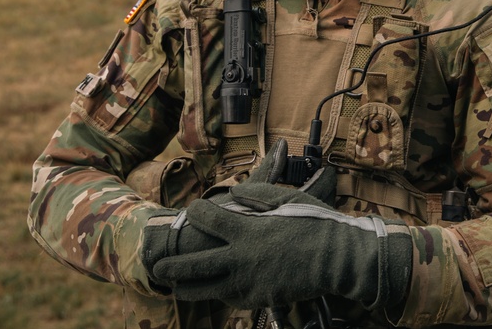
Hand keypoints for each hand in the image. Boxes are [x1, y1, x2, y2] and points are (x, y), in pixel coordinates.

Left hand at [150, 183, 412, 309]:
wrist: (335, 258)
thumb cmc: (314, 221)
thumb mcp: (284, 198)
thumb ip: (255, 195)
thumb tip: (235, 193)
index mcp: (245, 229)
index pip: (207, 219)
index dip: (196, 213)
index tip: (191, 211)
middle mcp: (240, 258)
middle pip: (193, 265)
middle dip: (171, 266)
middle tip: (156, 267)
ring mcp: (248, 281)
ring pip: (205, 289)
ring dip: (186, 287)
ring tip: (175, 286)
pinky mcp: (258, 298)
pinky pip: (231, 298)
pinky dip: (220, 293)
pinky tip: (215, 290)